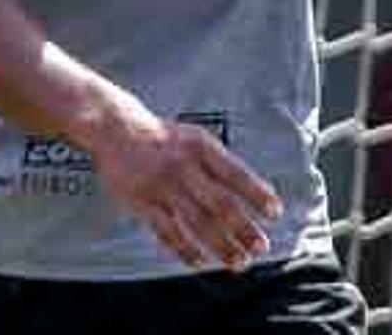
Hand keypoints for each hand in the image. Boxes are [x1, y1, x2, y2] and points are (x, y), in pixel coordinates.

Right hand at [83, 101, 282, 272]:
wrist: (116, 129)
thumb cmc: (162, 137)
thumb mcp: (195, 138)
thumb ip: (219, 163)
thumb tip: (253, 191)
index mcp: (201, 148)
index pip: (236, 174)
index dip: (257, 194)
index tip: (275, 213)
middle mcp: (184, 167)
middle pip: (220, 204)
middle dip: (244, 228)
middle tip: (262, 247)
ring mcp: (163, 186)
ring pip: (197, 223)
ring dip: (221, 245)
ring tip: (239, 262)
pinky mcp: (143, 202)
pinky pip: (168, 232)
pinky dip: (185, 250)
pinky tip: (200, 262)